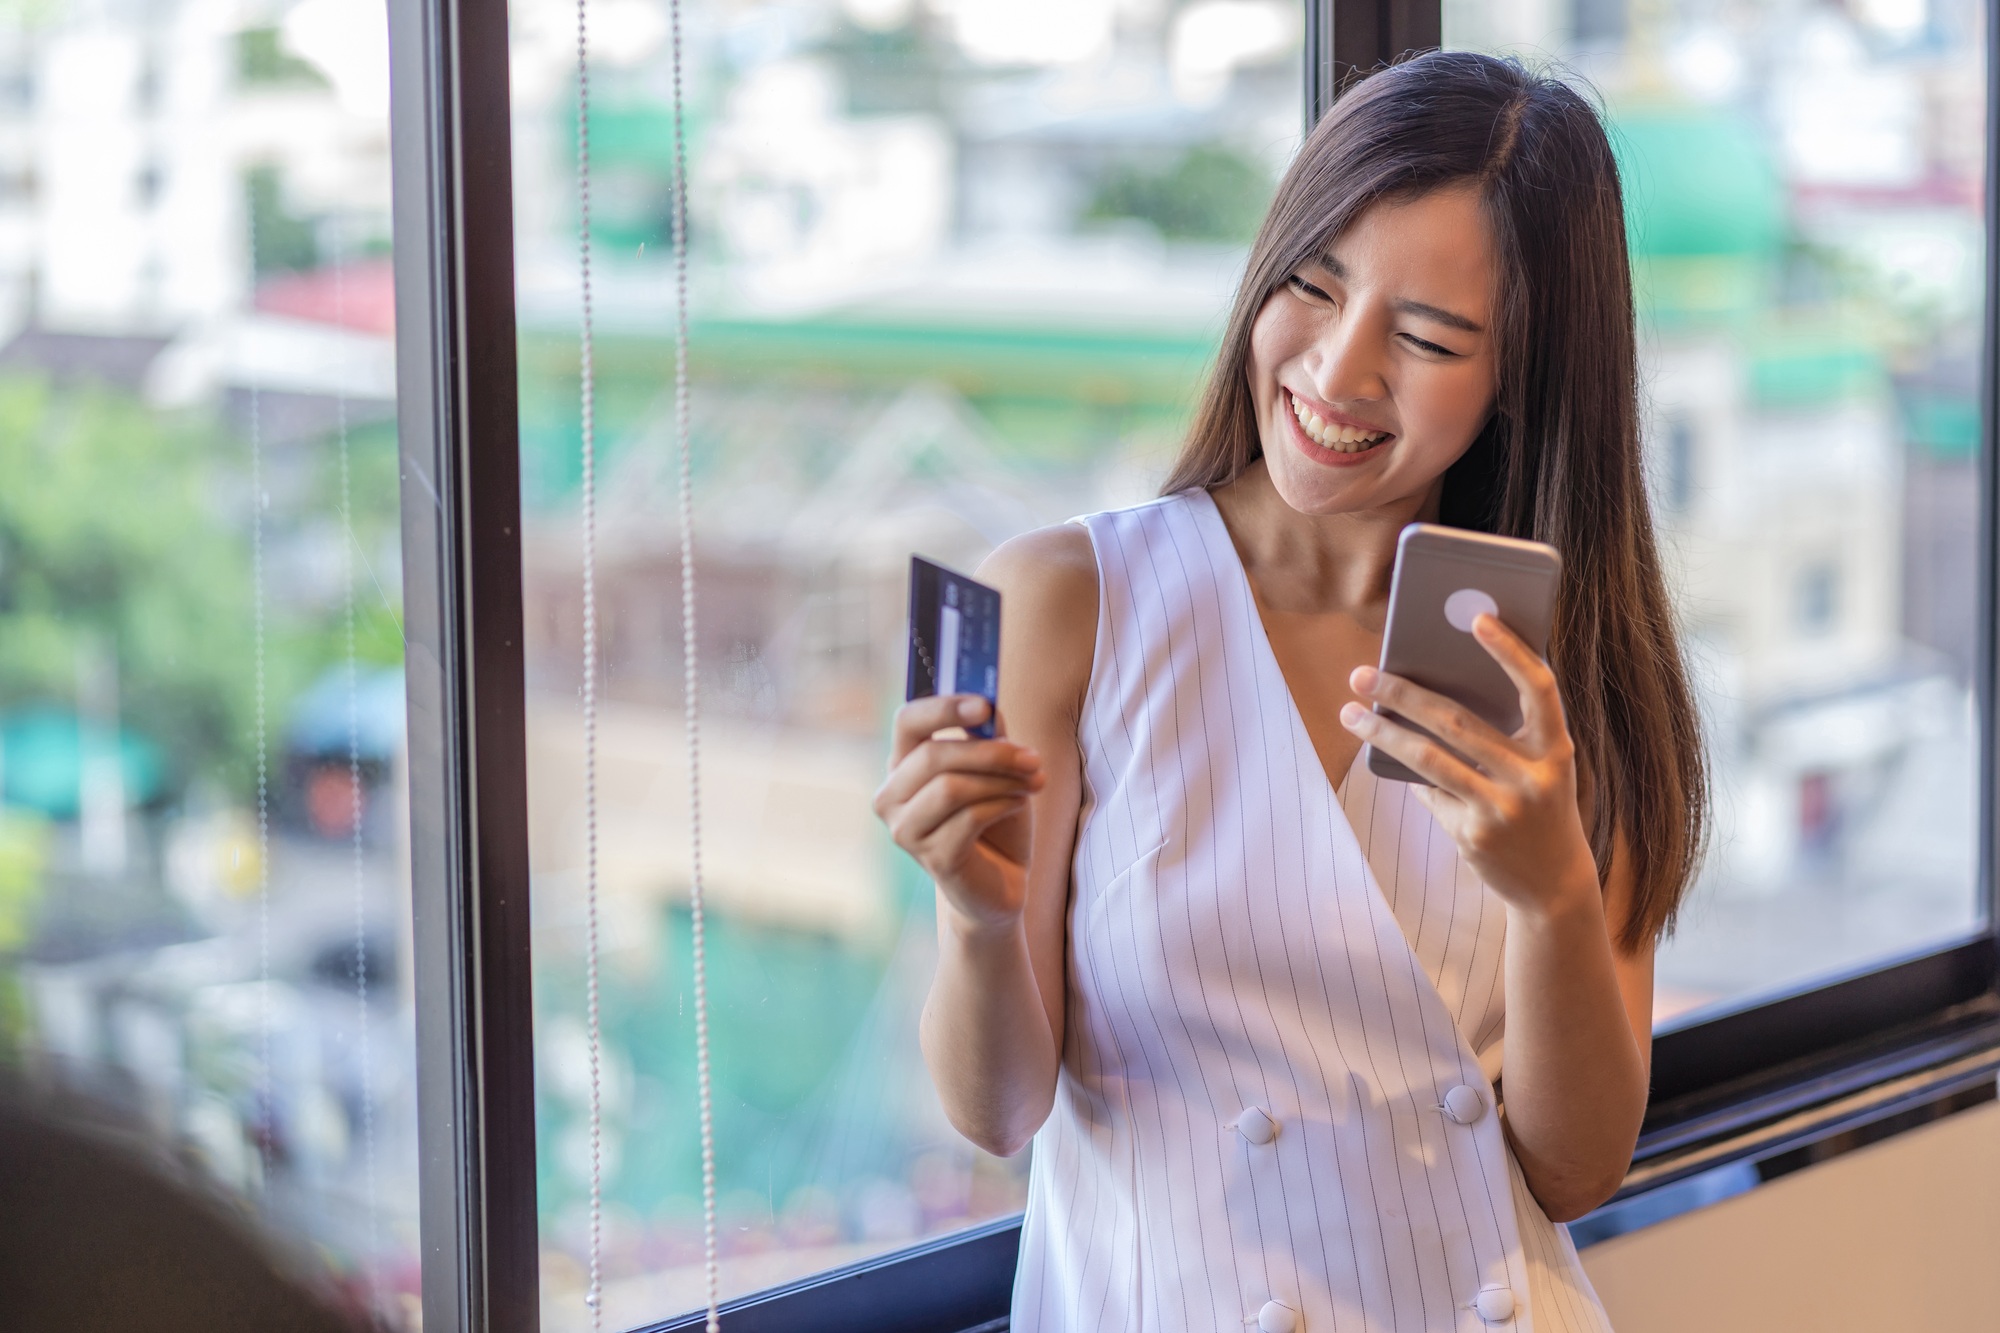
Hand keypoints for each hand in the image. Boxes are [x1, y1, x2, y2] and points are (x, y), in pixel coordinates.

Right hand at [873, 694, 1045, 931]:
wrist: (1000, 883)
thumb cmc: (993, 820)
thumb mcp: (994, 771)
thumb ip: (985, 737)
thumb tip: (988, 708)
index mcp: (902, 765)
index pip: (908, 722)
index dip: (943, 708)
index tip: (983, 705)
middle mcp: (891, 797)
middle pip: (933, 755)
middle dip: (990, 752)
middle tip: (1032, 756)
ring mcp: (906, 831)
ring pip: (951, 788)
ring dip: (1002, 781)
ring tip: (1034, 782)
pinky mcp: (932, 859)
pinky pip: (969, 819)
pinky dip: (1003, 805)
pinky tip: (1019, 804)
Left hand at [1338, 614, 1597, 915]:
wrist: (1553, 884)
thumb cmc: (1537, 806)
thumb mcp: (1536, 768)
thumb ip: (1500, 734)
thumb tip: (1426, 691)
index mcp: (1555, 749)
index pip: (1539, 688)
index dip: (1510, 652)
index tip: (1477, 619)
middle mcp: (1533, 777)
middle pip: (1457, 721)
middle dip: (1403, 693)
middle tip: (1362, 674)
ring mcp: (1503, 808)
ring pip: (1428, 758)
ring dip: (1382, 732)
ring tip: (1350, 713)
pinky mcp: (1474, 834)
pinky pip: (1428, 792)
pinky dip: (1408, 774)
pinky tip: (1385, 758)